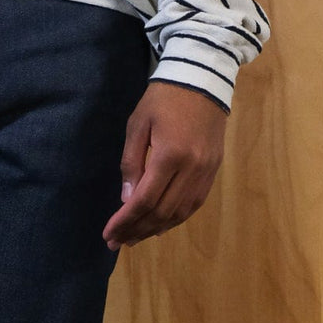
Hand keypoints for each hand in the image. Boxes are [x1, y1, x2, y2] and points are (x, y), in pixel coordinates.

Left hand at [102, 82, 227, 250]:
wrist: (202, 80)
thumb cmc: (163, 99)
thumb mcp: (138, 125)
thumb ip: (131, 163)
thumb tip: (127, 199)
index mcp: (170, 155)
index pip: (145, 200)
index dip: (125, 221)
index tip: (109, 234)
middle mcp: (192, 169)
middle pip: (162, 212)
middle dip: (136, 230)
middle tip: (116, 242)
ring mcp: (206, 172)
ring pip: (180, 213)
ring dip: (155, 229)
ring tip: (134, 238)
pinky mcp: (214, 170)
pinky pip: (194, 203)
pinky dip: (176, 218)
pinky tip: (160, 226)